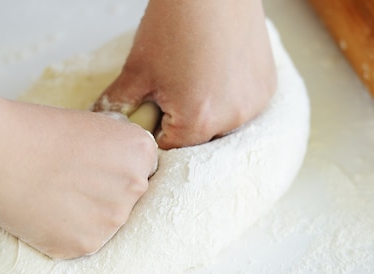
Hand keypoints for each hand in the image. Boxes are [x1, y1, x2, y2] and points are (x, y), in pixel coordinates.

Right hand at [0, 102, 157, 258]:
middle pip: (129, 199)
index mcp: (141, 152)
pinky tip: (46, 213)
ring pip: (107, 223)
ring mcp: (113, 220)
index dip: (117, 170)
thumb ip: (118, 149)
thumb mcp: (93, 125)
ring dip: (87, 216)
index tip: (94, 168)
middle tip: (70, 183)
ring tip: (54, 196)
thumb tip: (125, 165)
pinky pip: (83, 242)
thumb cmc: (36, 131)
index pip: (144, 170)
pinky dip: (66, 233)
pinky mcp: (87, 244)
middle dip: (106, 194)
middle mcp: (136, 186)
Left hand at [92, 0, 275, 148]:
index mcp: (198, 122)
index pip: (169, 148)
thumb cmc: (174, 24)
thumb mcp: (137, 69)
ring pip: (223, 123)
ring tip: (197, 76)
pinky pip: (243, 105)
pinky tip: (218, 70)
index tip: (152, 110)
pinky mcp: (267, 88)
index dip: (155, 131)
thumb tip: (106, 126)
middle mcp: (232, 120)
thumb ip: (118, 107)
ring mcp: (254, 104)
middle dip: (183, 121)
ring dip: (209, 110)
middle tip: (174, 87)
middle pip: (199, 138)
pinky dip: (230, 95)